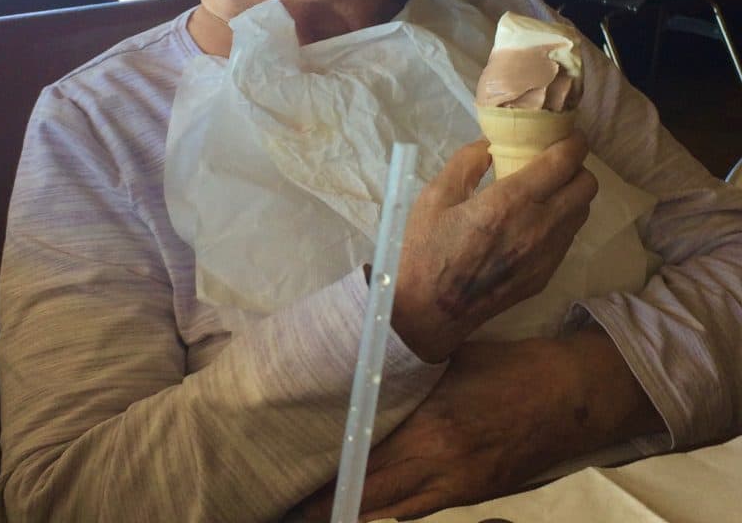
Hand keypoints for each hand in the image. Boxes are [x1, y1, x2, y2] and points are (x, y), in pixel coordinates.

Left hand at [297, 330, 661, 521]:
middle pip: (376, 501)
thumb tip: (363, 367)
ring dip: (363, 510)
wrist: (573, 396)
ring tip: (326, 506)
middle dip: (334, 509)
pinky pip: (423, 508)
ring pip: (398, 512)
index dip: (329, 489)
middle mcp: (443, 470)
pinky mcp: (476, 495)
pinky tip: (376, 496)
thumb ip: (407, 371)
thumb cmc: (509, 366)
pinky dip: (394, 505)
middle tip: (294, 508)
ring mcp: (461, 489)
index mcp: (434, 431)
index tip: (292, 495)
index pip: (367, 468)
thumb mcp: (453, 359)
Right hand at [391, 133, 596, 361]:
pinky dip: (562, 220)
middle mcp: (538, 226)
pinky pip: (569, 237)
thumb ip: (466, 162)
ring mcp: (546, 255)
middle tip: (554, 160)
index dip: (573, 142)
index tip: (567, 134)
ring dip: (572, 194)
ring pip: (582, 212)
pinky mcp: (545, 275)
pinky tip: (535, 219)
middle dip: (577, 166)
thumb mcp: (435, 196)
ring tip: (547, 188)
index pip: (564, 163)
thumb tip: (490, 145)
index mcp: (510, 201)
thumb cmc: (427, 249)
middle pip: (587, 186)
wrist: (431, 311)